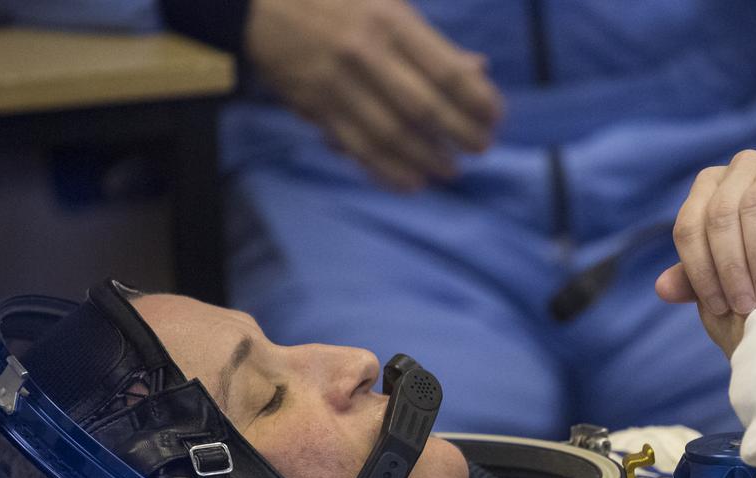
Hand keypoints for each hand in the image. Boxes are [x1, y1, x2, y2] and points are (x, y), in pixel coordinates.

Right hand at [246, 0, 503, 190]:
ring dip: (427, 159)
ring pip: (393, 135)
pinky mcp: (317, 108)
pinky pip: (358, 148)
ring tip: (449, 170)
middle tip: (479, 149)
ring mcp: (339, 84)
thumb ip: (432, 42)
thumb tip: (478, 70)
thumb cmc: (334, 2)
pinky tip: (411, 182)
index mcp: (391, 22)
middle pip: (425, 108)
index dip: (477, 101)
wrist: (261, 5)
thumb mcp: (386, 4)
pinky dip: (388, 171)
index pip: (447, 70)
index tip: (494, 117)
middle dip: (460, 134)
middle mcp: (367, 53)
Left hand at [656, 151, 755, 314]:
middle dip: (729, 266)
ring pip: (755, 204)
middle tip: (745, 306)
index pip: (688, 227)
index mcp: (711, 189)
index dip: (698, 270)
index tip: (718, 308)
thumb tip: (661, 289)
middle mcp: (740, 171)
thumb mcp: (735, 267)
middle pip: (718, 216)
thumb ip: (698, 276)